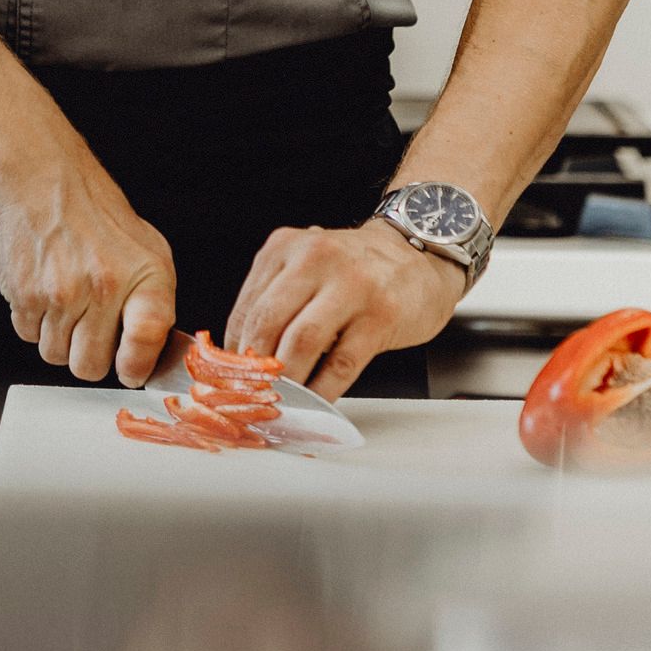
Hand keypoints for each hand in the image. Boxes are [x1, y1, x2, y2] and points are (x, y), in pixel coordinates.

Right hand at [0, 154, 177, 385]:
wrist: (46, 184)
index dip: (136, 365)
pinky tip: (45, 291)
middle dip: (89, 356)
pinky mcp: (25, 294)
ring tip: (66, 302)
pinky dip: (35, 321)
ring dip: (59, 338)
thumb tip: (147, 357)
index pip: (146, 339)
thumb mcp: (149, 251)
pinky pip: (29, 336)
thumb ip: (153, 305)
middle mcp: (103, 286)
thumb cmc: (98, 218)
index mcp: (143, 276)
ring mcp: (60, 293)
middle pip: (91, 366)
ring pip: (56, 355)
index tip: (130, 369)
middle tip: (90, 329)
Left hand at [225, 220, 468, 396]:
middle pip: (268, 323)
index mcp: (286, 247)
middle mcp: (315, 259)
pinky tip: (315, 402)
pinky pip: (341, 363)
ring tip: (279, 402)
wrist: (418, 254)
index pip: (248, 307)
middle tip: (251, 395)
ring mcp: (351, 286)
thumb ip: (275, 300)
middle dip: (255, 368)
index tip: (232, 378)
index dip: (234, 350)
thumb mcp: (306, 265)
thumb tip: (242, 356)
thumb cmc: (356, 269)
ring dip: (286, 381)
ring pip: (301, 343)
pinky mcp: (381, 315)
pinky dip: (323, 389)